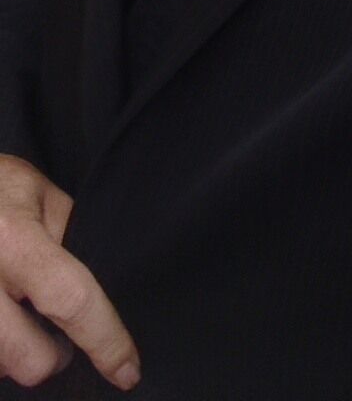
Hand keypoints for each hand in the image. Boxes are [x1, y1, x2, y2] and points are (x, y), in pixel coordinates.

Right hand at [0, 155, 139, 388]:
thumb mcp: (38, 194)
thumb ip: (69, 236)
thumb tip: (103, 287)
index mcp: (13, 239)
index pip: (71, 300)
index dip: (106, 340)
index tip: (127, 369)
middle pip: (31, 360)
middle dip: (53, 355)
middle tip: (56, 332)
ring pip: (1, 368)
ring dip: (16, 355)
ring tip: (16, 316)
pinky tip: (2, 319)